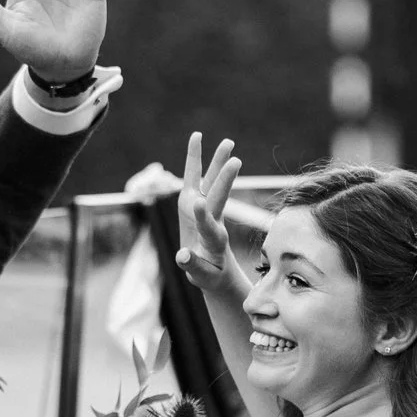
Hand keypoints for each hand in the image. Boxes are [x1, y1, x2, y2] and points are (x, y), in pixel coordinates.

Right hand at [176, 132, 242, 293]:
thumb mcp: (202, 276)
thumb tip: (181, 256)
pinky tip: (196, 141)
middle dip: (225, 180)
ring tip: (227, 141)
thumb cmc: (209, 275)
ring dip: (218, 162)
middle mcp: (212, 220)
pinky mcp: (194, 203)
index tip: (197, 204)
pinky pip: (194, 178)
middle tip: (235, 159)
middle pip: (219, 197)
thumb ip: (192, 266)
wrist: (216, 268)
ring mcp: (204, 209)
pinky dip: (195, 160)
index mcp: (214, 239)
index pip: (208, 225)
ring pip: (211, 182)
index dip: (203, 216)